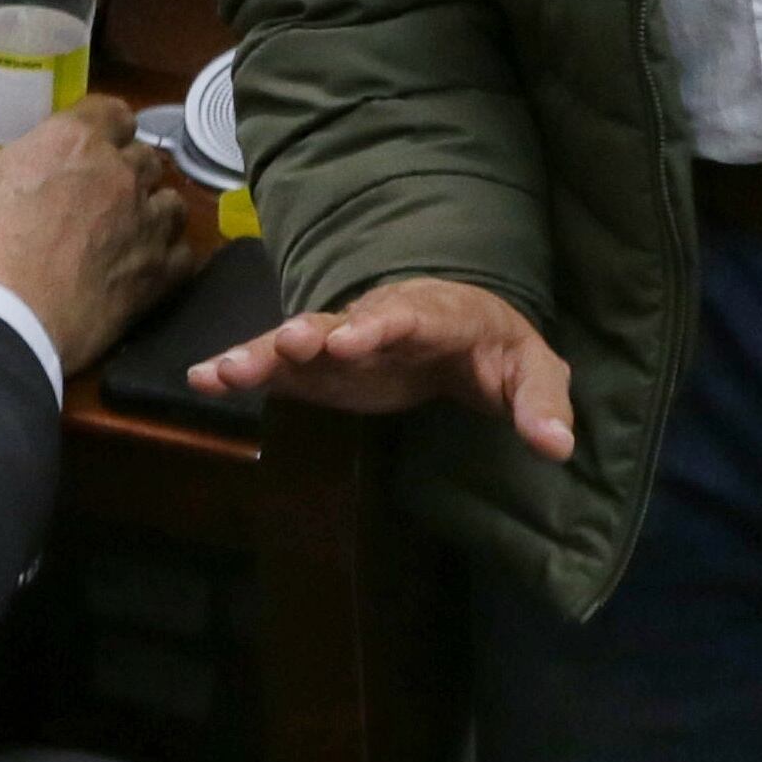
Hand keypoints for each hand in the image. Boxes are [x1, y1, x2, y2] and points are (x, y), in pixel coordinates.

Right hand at [0, 94, 193, 371]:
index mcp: (72, 141)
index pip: (112, 109)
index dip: (98, 123)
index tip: (77, 143)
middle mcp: (121, 175)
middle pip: (144, 154)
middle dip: (123, 165)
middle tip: (90, 189)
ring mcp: (147, 227)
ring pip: (170, 201)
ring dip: (150, 207)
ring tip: (122, 227)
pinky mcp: (159, 279)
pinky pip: (183, 253)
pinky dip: (166, 255)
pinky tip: (140, 265)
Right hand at [189, 273, 575, 460]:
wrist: (461, 331)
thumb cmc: (497, 350)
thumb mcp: (533, 372)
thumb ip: (542, 403)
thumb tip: (558, 445)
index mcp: (435, 316)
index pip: (409, 317)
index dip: (381, 324)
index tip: (355, 338)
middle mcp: (379, 319)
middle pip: (341, 323)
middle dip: (312, 335)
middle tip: (284, 344)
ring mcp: (343, 341)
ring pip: (299, 341)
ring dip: (263, 353)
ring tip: (222, 371)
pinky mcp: (321, 368)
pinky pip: (278, 367)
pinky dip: (241, 369)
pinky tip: (203, 378)